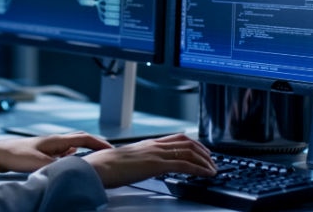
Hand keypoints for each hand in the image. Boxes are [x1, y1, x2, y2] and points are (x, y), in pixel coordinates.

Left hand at [0, 131, 112, 173]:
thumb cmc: (16, 155)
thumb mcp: (38, 163)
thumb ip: (56, 166)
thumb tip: (73, 170)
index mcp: (56, 140)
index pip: (83, 138)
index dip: (99, 143)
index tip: (111, 149)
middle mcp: (54, 141)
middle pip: (80, 139)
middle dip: (94, 144)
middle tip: (107, 152)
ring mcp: (49, 146)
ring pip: (72, 146)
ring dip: (84, 150)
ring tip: (95, 157)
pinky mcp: (42, 152)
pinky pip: (63, 152)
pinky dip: (72, 155)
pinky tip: (72, 159)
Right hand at [83, 133, 216, 187]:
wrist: (99, 167)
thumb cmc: (107, 166)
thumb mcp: (126, 160)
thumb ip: (138, 160)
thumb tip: (142, 166)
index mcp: (147, 143)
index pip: (176, 138)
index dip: (193, 143)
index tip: (201, 151)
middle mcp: (154, 145)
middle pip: (186, 142)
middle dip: (203, 151)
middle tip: (212, 160)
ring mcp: (156, 153)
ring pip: (189, 151)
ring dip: (205, 160)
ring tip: (213, 169)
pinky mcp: (157, 164)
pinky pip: (185, 164)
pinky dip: (200, 168)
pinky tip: (206, 174)